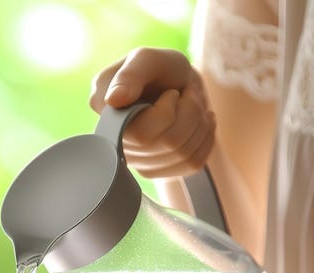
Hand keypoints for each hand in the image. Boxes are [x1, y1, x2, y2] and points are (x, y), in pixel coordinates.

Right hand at [89, 47, 215, 177]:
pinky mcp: (159, 171)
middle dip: (190, 112)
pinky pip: (192, 164)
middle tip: (186, 94)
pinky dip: (205, 139)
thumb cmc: (159, 69)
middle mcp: (118, 146)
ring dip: (199, 122)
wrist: (176, 83)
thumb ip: (129, 75)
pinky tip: (200, 123)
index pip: (142, 135)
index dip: (167, 112)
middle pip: (168, 144)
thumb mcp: (146, 59)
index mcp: (108, 118)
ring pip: (183, 154)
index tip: (171, 93)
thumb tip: (113, 100)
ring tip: (192, 105)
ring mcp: (138, 163)